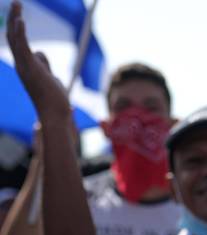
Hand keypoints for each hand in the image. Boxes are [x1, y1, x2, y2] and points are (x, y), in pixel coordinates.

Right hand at [5, 1, 69, 118]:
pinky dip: (20, 32)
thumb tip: (40, 52)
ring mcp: (24, 66)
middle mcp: (21, 65)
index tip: (20, 15)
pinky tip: (21, 20)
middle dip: (14, 18)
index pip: (19, 43)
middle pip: (14, 37)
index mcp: (26, 66)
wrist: (55, 114)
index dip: (18, 28)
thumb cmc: (54, 100)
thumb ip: (44, 64)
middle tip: (16, 3)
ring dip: (16, 19)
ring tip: (17, 4)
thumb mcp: (50, 76)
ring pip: (16, 38)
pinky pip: (22, 46)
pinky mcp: (30, 68)